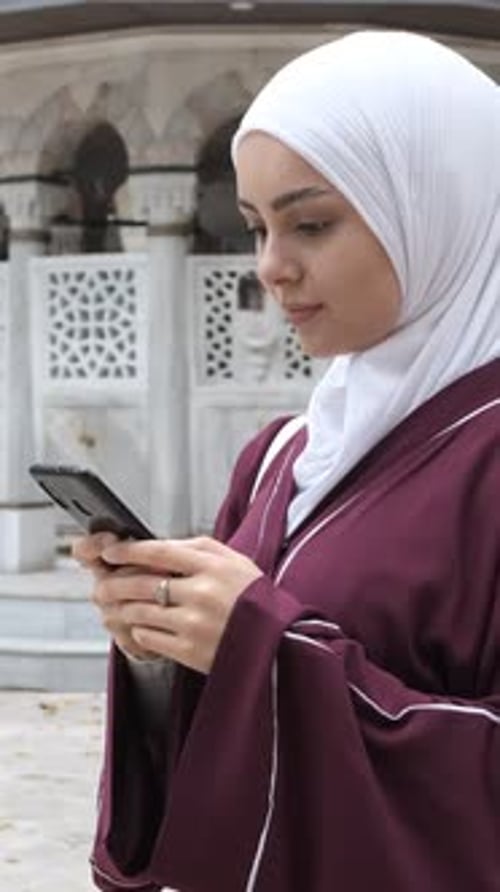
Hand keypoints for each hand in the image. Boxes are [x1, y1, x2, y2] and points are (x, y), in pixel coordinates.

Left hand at [86, 536, 261, 672]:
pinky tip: (138, 626)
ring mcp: (194, 623)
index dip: (128, 551)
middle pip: (142, 582)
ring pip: (140, 611)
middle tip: (103, 583)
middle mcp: (202, 593)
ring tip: (114, 605)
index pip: (159, 551)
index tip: (111, 552)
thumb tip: (160, 545)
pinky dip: (137, 630)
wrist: (280, 643)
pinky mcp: (189, 651)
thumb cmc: (255, 600)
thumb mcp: (235, 561)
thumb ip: (199, 548)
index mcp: (213, 566)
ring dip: (121, 607)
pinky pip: (148, 637)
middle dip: (114, 582)